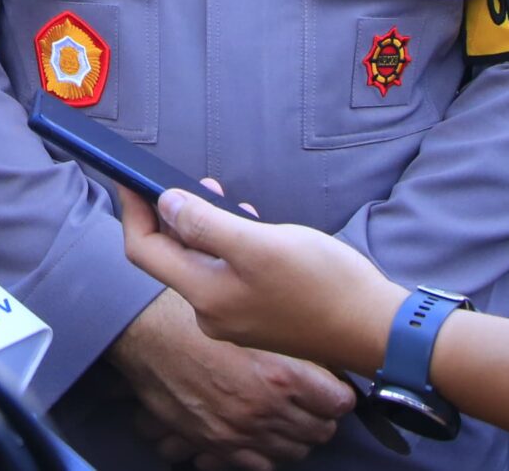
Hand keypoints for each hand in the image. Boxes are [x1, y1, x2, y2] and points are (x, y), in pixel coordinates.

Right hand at [106, 287, 354, 468]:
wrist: (145, 334)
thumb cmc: (197, 314)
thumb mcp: (251, 317)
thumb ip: (289, 339)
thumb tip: (322, 356)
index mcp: (281, 374)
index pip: (339, 401)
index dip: (339, 391)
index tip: (334, 384)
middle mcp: (265, 409)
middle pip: (321, 430)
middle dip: (322, 416)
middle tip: (316, 401)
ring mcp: (241, 431)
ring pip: (296, 450)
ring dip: (298, 434)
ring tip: (291, 416)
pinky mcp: (218, 444)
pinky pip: (262, 463)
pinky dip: (269, 451)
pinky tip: (264, 432)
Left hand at [121, 187, 404, 375]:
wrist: (377, 329)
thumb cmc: (323, 284)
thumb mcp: (259, 243)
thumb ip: (205, 224)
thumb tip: (165, 204)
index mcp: (205, 296)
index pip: (144, 253)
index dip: (133, 212)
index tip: (131, 180)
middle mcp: (212, 313)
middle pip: (170, 259)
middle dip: (173, 216)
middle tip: (193, 182)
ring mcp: (236, 318)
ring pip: (201, 265)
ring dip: (205, 228)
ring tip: (225, 198)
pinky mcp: (259, 316)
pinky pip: (226, 275)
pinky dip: (228, 246)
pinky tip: (250, 227)